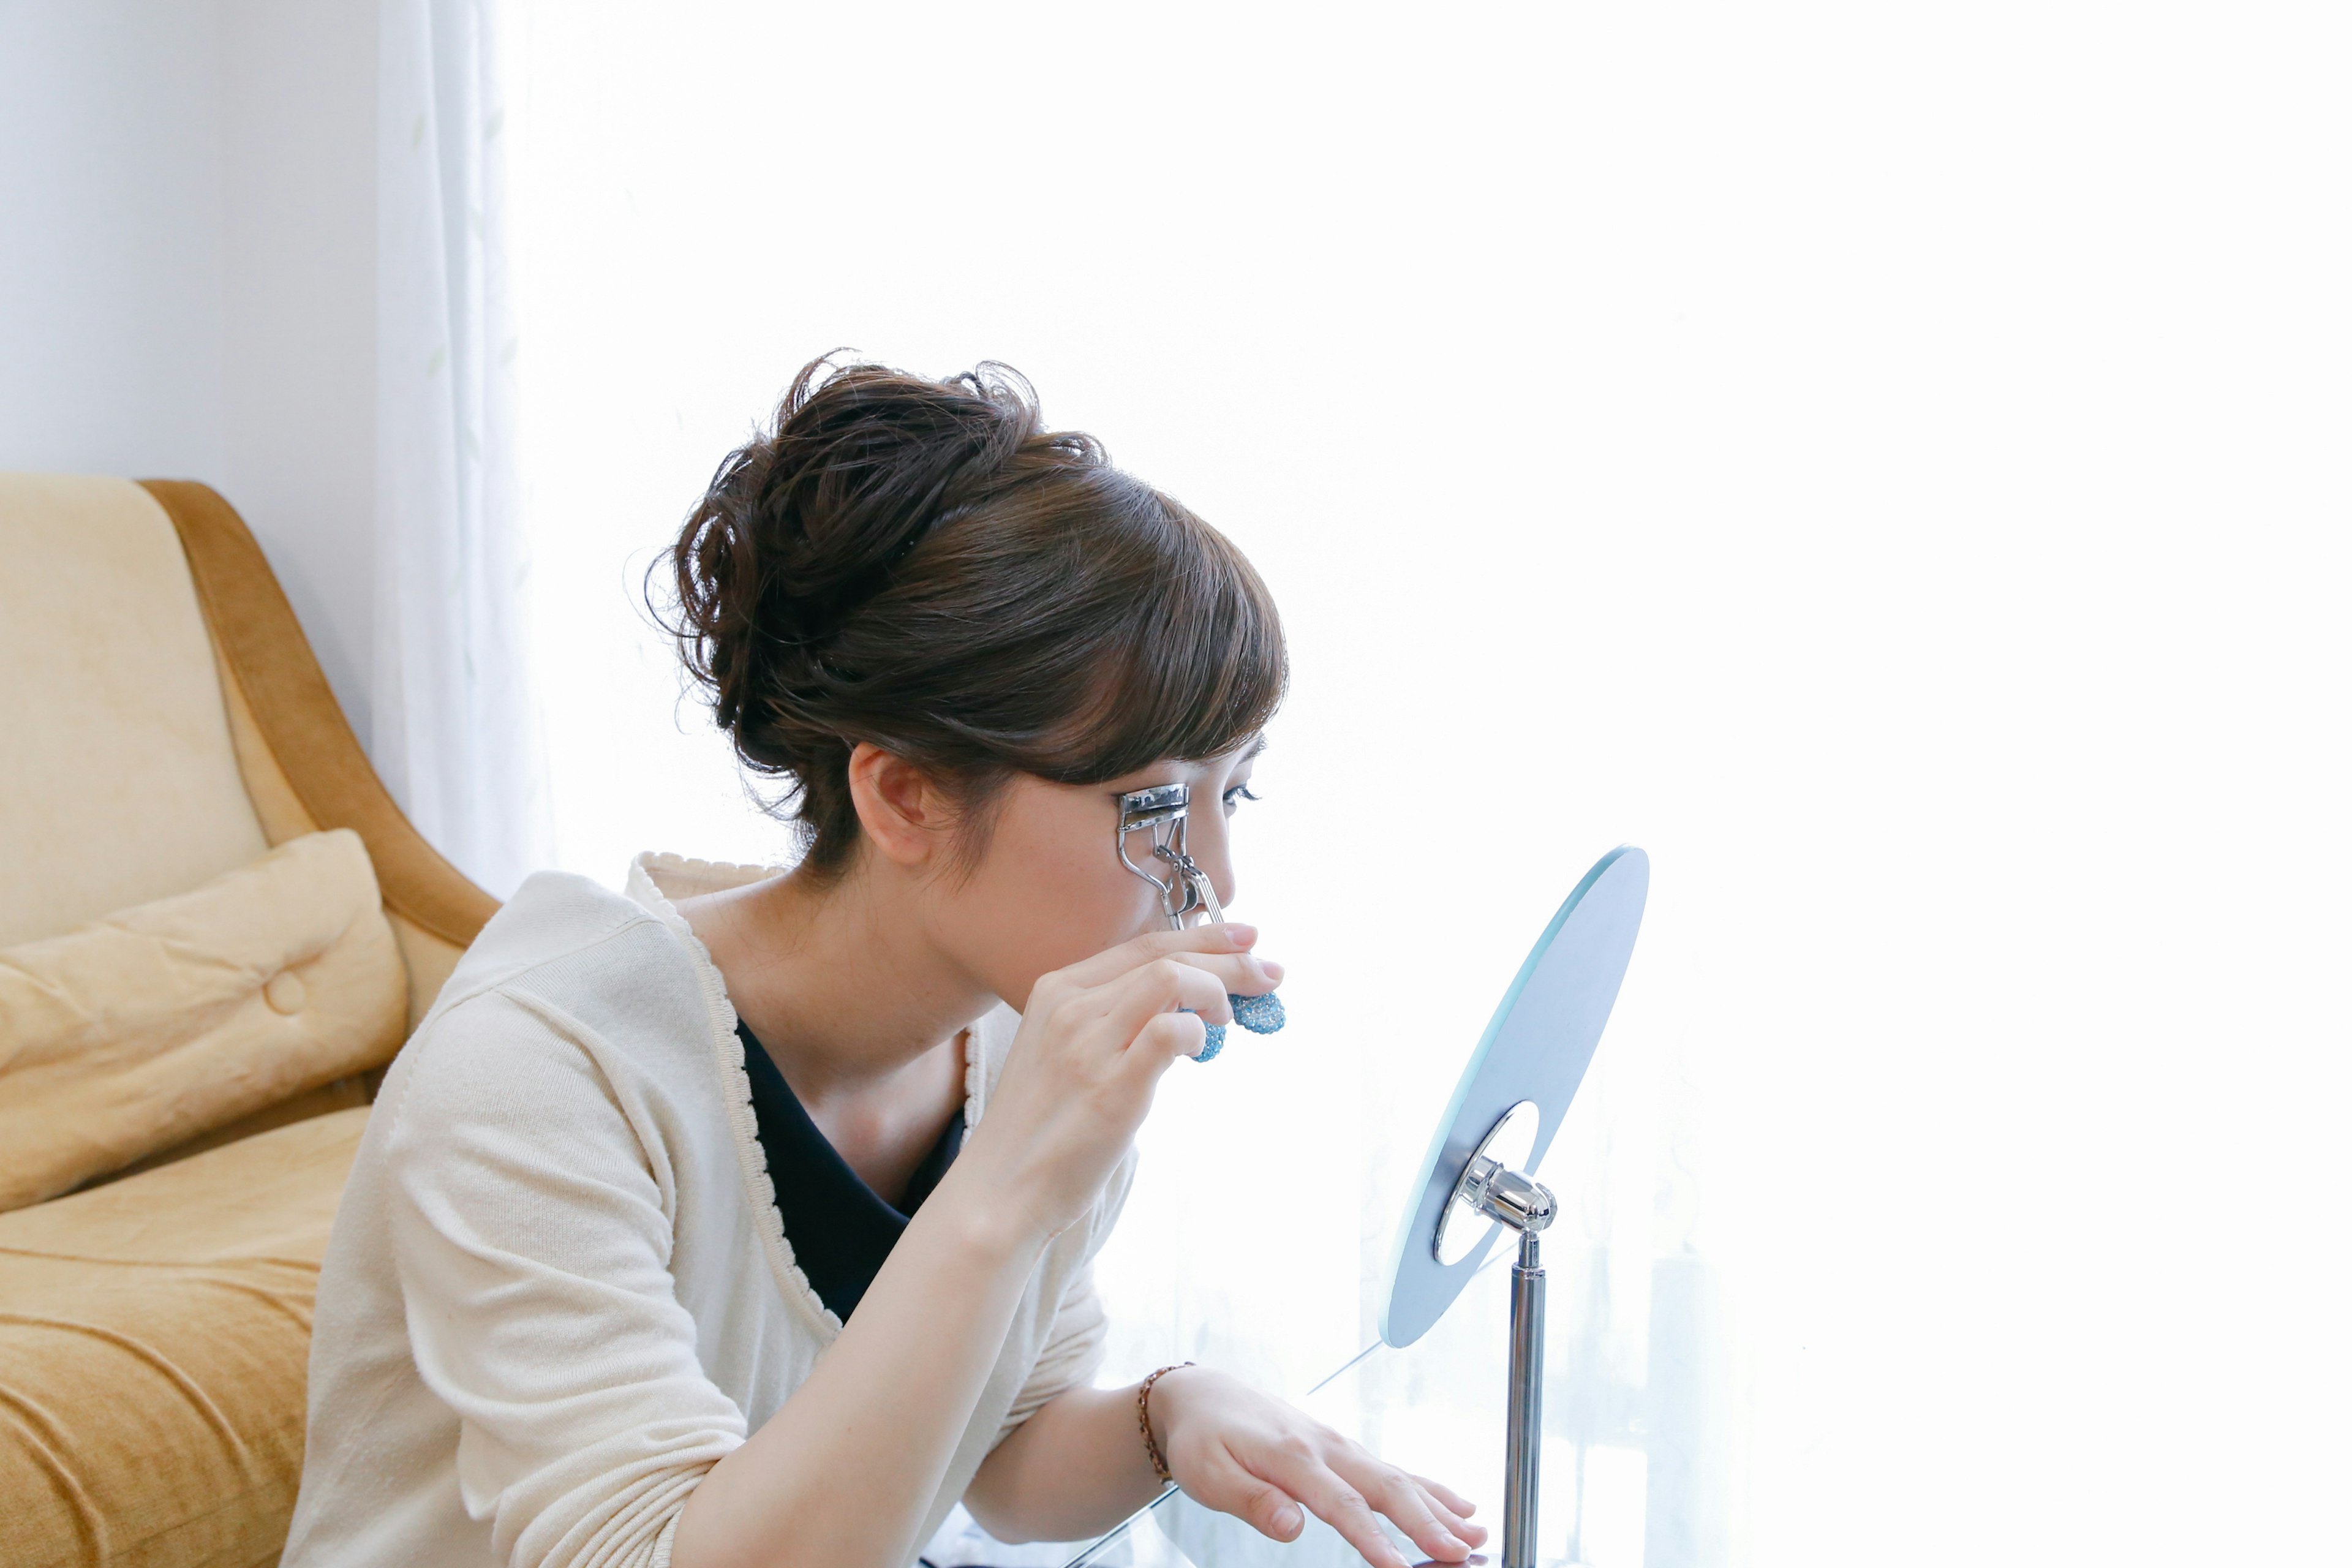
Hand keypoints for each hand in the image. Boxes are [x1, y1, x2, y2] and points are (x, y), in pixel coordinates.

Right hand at [953, 924, 1281, 1244]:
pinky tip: (1199, 1052)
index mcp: (1057, 990)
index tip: (1246, 939)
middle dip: (1229, 960)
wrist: (1000, 1189)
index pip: (1144, 944)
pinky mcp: (1113, 1086)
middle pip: (1166, 957)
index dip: (1203, 936)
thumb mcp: (1061, 1051)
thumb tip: (1179, 1004)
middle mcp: (1071, 1007)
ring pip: (1173, 980)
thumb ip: (1109, 1020)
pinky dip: (1198, 1034)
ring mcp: (1089, 1045)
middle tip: (1268, 973)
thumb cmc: (1040, 1126)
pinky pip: (1173, 1031)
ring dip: (1218, 992)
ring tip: (1227, 1021)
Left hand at [1151, 1367, 1486, 1567]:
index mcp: (1291, 1455)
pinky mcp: (1343, 1449)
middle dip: (1426, 1522)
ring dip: (1438, 1506)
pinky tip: (1458, 1506)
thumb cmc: (1204, 1439)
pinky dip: (1429, 1487)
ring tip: (1476, 1533)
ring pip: (1397, 1477)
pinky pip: (1392, 1469)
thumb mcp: (1209, 1474)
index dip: (1372, 1537)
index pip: (1340, 1503)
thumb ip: (1251, 1500)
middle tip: (1461, 1553)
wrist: (1205, 1395)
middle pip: (1384, 1486)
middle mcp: (1325, 1446)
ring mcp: (1339, 1445)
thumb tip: (1290, 1527)